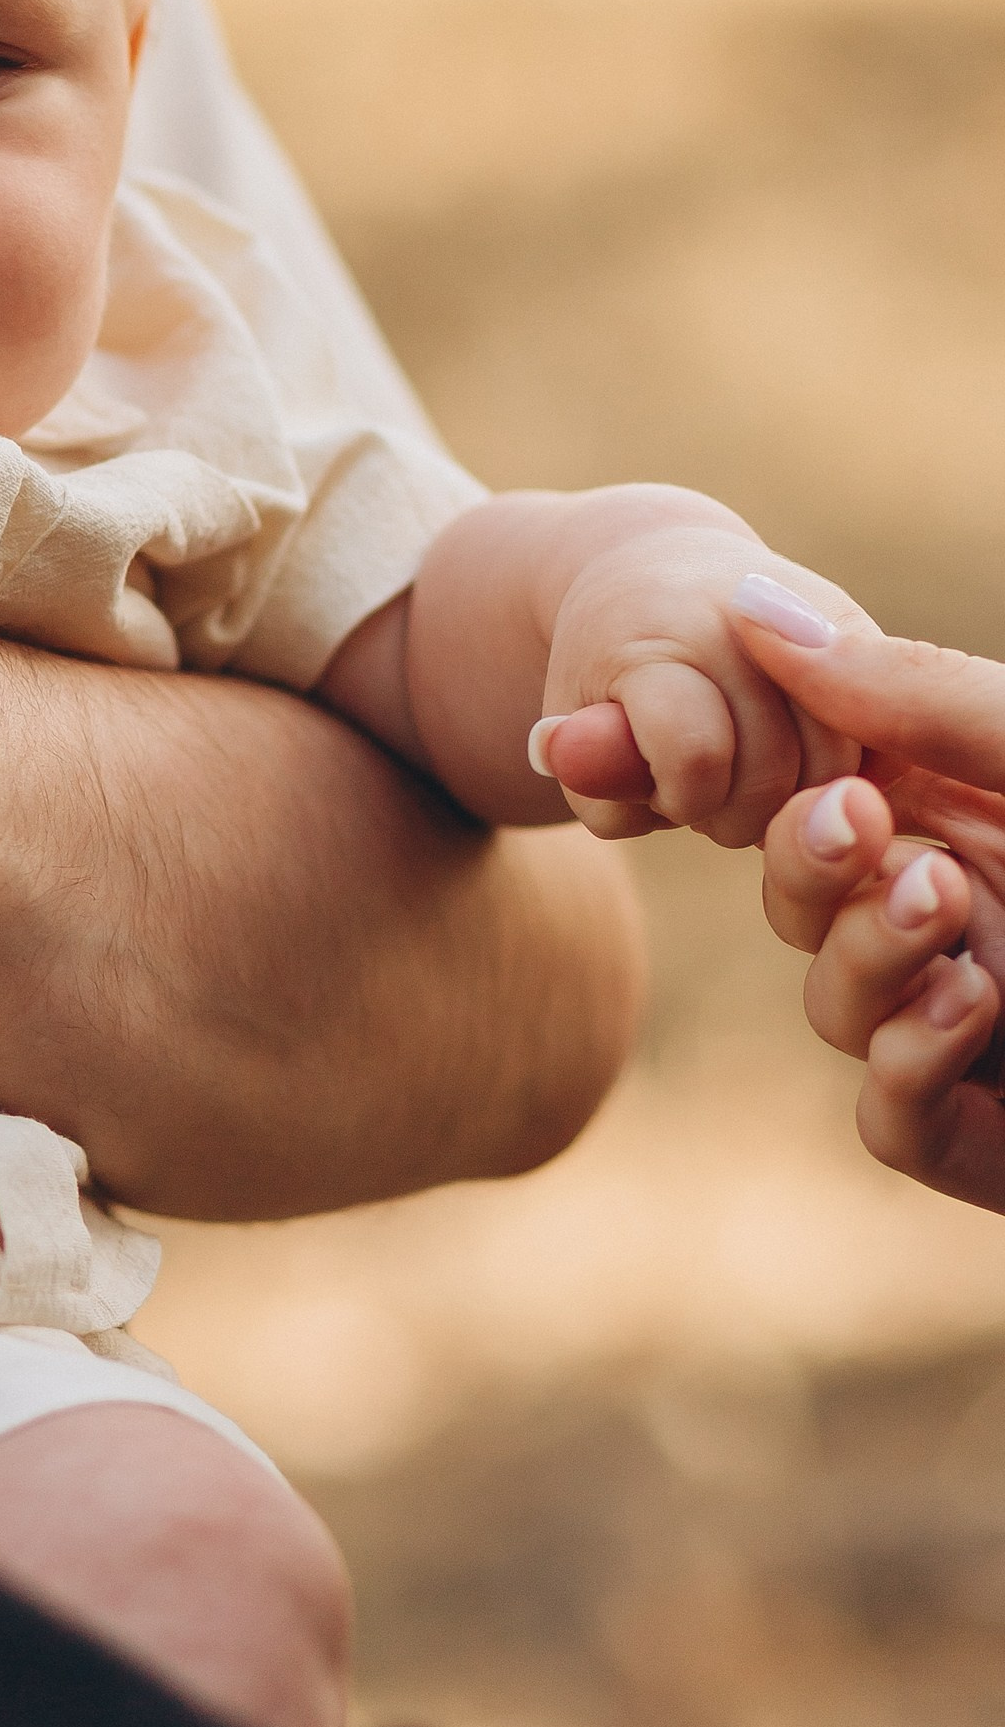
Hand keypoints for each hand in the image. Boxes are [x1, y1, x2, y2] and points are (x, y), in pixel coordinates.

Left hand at [532, 515, 871, 846]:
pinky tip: (796, 767)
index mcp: (657, 632)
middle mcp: (741, 611)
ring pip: (835, 770)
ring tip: (744, 777)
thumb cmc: (615, 670)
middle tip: (704, 788)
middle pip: (772, 778)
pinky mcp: (859, 626)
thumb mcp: (577, 716)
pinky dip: (837, 775)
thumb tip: (562, 754)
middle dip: (733, 812)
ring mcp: (808, 615)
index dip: (679, 797)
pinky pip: (874, 741)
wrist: (663, 572)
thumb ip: (588, 763)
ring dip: (789, 803)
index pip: (696, 755)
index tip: (662, 785)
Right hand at [738, 611, 1004, 1213]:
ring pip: (835, 1007)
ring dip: (863, 963)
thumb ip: (914, 695)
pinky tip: (970, 1009)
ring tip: (952, 922)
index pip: (827, 804)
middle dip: (816, 875)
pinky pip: (890, 1120)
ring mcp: (991, 1032)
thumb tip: (745, 605)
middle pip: (805, 904)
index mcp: (985, 815)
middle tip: (871, 840)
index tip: (829, 786)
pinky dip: (901, 1069)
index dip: (790, 795)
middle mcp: (979, 915)